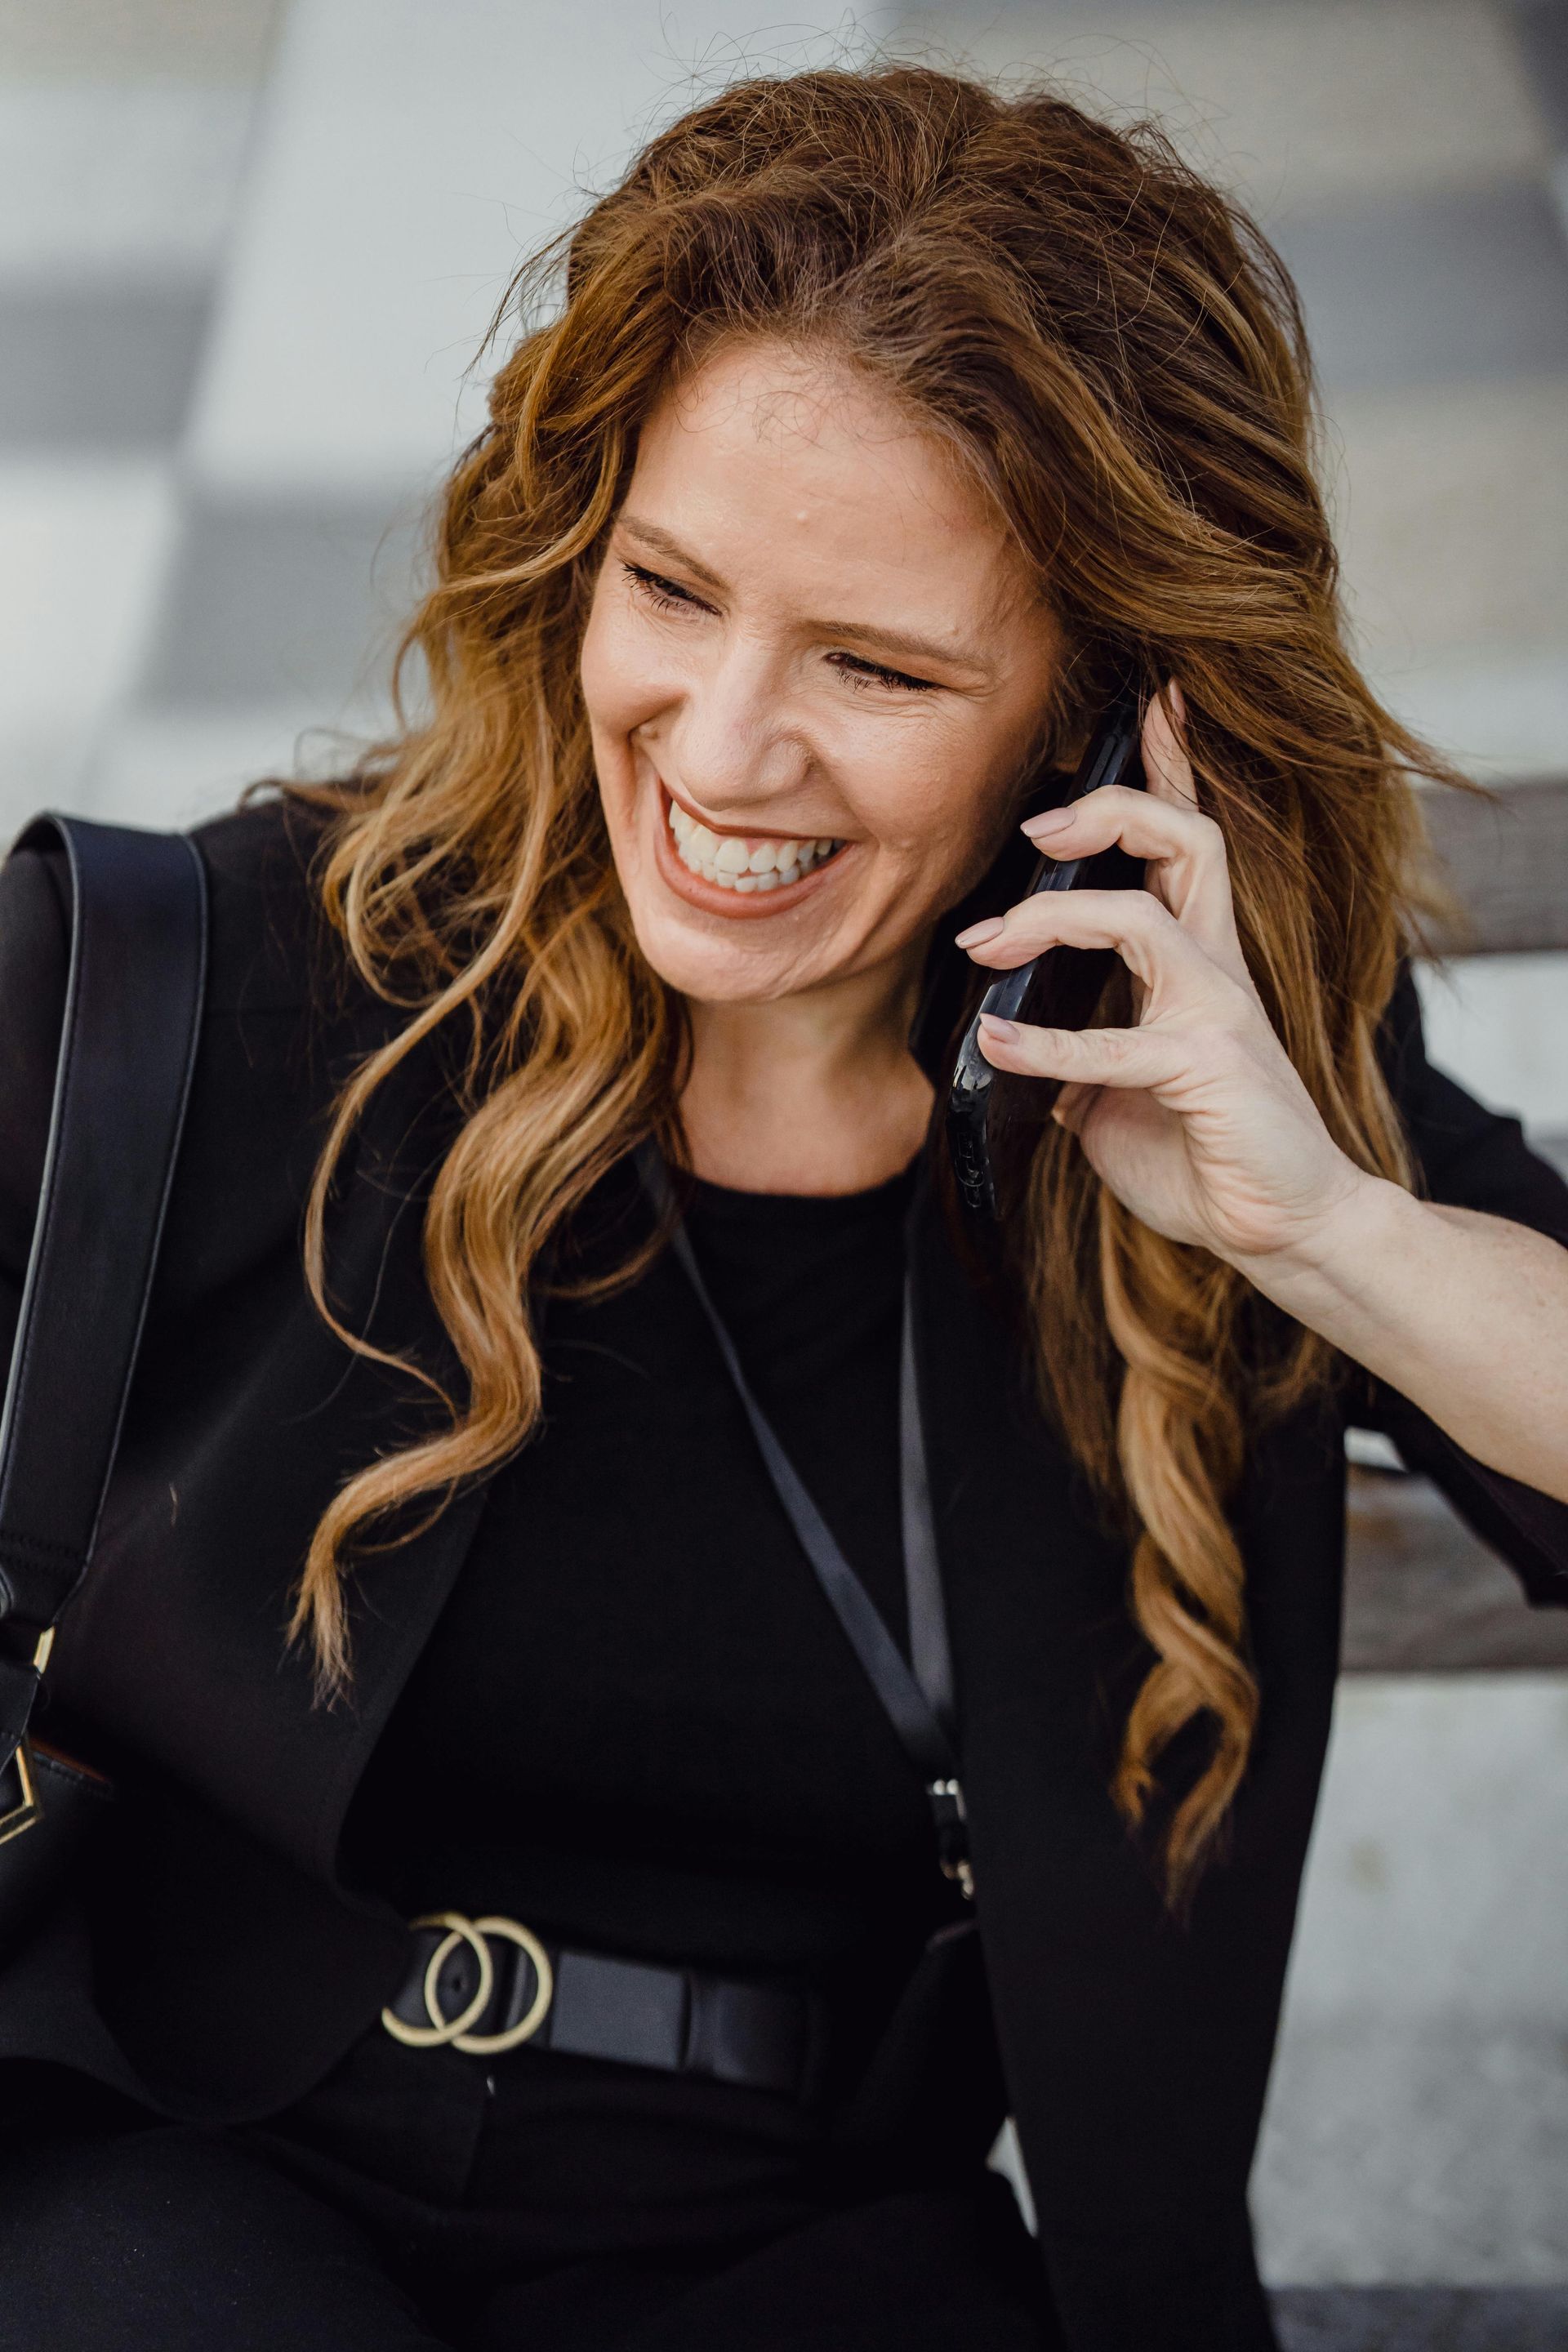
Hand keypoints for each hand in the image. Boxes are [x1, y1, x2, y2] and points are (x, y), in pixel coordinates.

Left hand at [955, 688, 1368, 1270]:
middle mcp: (1218, 972)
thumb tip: (1013, 1041)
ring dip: (1050, 919)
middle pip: (1188, 842)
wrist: (1284, 1228)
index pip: (1190, 843)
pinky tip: (996, 1043)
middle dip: (1112, 810)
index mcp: (1203, 964)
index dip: (1173, 768)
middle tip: (1037, 826)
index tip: (1152, 704)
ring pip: (1142, 919)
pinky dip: (1045, 1044)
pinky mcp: (1209, 1072)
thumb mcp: (1120, 1097)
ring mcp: (1219, 1017)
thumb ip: (1077, 1056)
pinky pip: (1117, 1045)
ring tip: (985, 943)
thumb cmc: (1210, 1157)